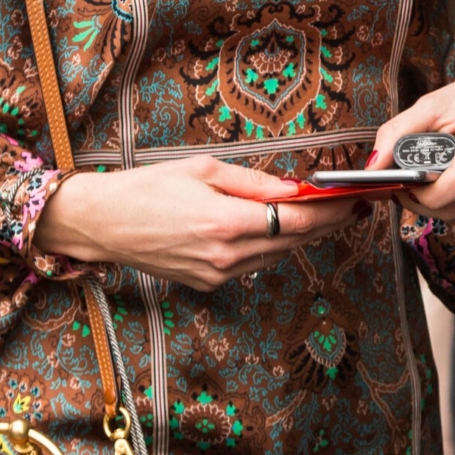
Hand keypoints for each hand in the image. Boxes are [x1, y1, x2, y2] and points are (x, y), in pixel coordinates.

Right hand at [34, 155, 360, 291]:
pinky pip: (252, 264)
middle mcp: (226, 256)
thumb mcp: (203, 170)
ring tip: (320, 213)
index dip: (330, 210)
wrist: (102, 224)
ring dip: (298, 234)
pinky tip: (274, 227)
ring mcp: (217, 275)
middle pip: (293, 241)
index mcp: (226, 223)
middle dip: (324, 223)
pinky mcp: (208, 284)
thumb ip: (254, 183)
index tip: (352, 199)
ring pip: (276, 255)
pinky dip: (268, 245)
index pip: (296, 219)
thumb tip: (295, 188)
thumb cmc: (147, 188)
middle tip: (349, 205)